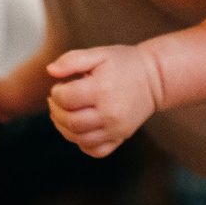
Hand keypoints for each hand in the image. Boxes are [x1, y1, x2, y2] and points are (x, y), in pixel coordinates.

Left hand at [47, 44, 165, 156]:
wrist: (155, 78)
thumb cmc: (124, 63)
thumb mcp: (99, 54)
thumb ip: (72, 60)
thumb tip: (50, 71)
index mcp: (102, 89)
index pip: (66, 99)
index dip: (56, 93)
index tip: (59, 86)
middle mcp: (109, 113)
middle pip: (70, 121)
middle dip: (56, 111)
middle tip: (56, 101)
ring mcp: (116, 129)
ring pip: (79, 139)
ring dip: (63, 128)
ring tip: (63, 114)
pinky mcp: (120, 138)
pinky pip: (95, 150)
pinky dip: (82, 144)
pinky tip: (79, 129)